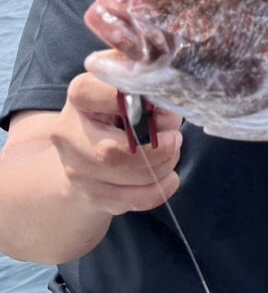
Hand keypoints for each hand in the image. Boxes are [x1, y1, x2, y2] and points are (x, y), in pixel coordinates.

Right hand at [50, 72, 183, 214]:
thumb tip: (169, 110)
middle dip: (156, 148)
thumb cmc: (124, 115)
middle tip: (175, 140)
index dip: (126, 98)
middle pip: (110, 150)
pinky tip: (168, 178)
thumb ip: (152, 96)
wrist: (94, 150)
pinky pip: (131, 199)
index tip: (155, 106)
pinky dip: (158, 189)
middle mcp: (68, 132)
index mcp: (80, 98)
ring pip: (124, 176)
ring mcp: (75, 167)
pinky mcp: (90, 194)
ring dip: (161, 167)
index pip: (90, 93)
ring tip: (172, 154)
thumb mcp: (137, 95)